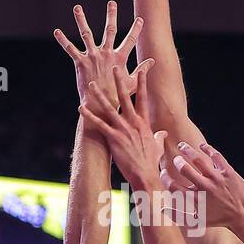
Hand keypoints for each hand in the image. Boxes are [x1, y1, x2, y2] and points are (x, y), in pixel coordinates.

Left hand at [54, 2, 145, 106]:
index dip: (136, 29)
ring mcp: (93, 56)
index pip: (130, 40)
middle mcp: (106, 53)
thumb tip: (152, 61)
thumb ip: (142, 70)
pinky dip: (63, 40)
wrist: (100, 105)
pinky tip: (57, 31)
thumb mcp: (132, 82)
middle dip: (111, 16)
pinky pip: (70, 48)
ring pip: (87, 33)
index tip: (140, 19)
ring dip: (81, 20)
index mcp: (119, 58)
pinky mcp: (81, 62)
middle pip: (110, 30)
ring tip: (77, 7)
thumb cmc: (117, 96)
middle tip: (112, 3)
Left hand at [79, 64, 166, 191]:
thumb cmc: (151, 163)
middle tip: (114, 67)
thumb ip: (159, 137)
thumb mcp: (157, 147)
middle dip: (119, 82)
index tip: (141, 70)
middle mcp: (133, 123)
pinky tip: (81, 108)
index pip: (143, 98)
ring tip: (92, 84)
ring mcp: (123, 130)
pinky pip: (99, 124)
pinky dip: (89, 116)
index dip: (142, 83)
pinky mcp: (114, 138)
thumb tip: (163, 133)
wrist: (146, 175)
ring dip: (99, 95)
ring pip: (109, 108)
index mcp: (144, 123)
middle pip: (125, 97)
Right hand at [166, 140, 243, 231]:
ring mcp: (216, 179)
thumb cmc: (218, 219)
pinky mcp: (227, 172)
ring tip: (183, 146)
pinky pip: (216, 156)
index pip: (173, 186)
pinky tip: (201, 146)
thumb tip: (161, 209)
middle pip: (184, 169)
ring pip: (198, 159)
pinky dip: (207, 148)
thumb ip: (178, 215)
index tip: (163, 172)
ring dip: (188, 150)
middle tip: (176, 159)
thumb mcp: (197, 222)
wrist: (243, 215)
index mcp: (195, 200)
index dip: (164, 178)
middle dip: (177, 161)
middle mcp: (204, 188)